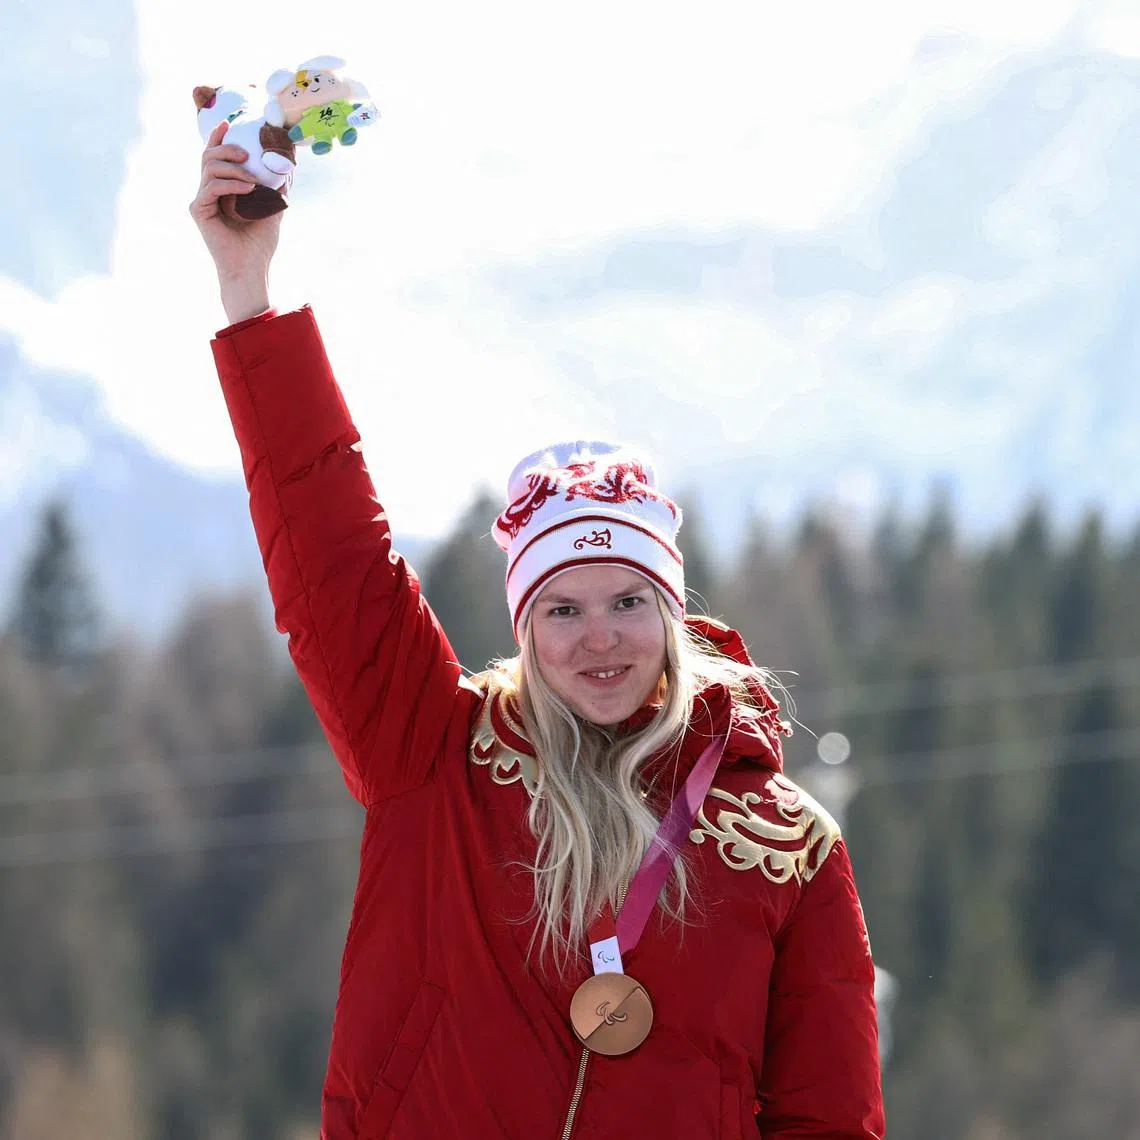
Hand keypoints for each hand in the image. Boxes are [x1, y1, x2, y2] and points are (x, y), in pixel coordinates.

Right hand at [189, 121, 282, 321]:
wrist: (251, 269)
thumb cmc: (260, 243)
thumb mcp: (273, 207)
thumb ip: (276, 186)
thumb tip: (289, 164)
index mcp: (221, 189)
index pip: (215, 157)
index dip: (219, 137)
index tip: (230, 123)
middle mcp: (208, 192)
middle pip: (208, 156)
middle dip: (226, 147)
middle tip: (246, 153)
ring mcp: (202, 200)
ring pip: (209, 167)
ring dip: (233, 168)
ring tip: (253, 179)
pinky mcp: (199, 210)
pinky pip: (211, 186)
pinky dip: (231, 184)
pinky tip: (249, 188)